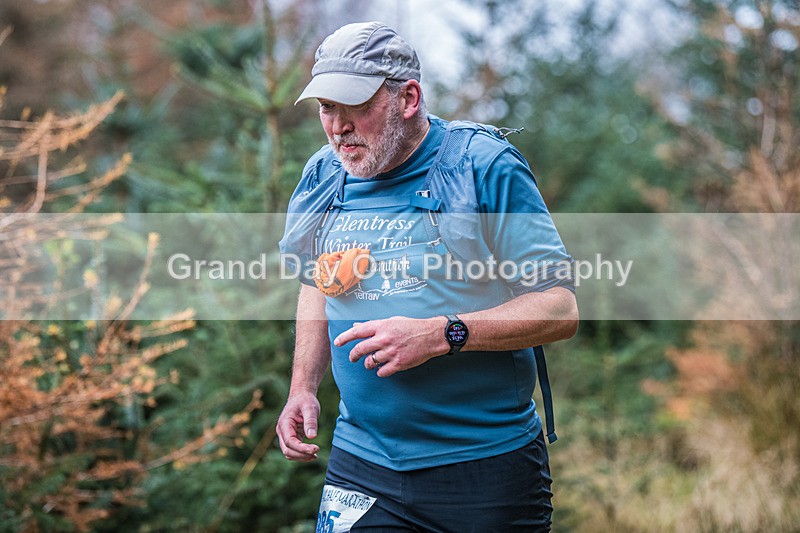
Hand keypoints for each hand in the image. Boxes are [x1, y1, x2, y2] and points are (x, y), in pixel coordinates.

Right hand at [276, 391, 320, 461]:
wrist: (301, 396)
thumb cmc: (305, 400)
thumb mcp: (310, 408)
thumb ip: (311, 421)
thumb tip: (312, 436)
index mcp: (284, 424)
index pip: (290, 442)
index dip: (302, 449)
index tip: (316, 449)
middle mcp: (282, 431)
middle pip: (287, 451)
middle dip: (301, 455)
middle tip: (316, 453)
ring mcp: (285, 435)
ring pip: (289, 453)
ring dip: (301, 457)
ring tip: (315, 456)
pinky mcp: (291, 437)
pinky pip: (293, 450)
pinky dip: (302, 454)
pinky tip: (312, 454)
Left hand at [334, 316, 448, 377]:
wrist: (431, 335)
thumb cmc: (411, 326)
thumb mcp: (391, 321)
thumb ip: (373, 325)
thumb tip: (356, 327)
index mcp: (382, 326)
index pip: (357, 332)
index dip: (344, 337)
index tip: (337, 342)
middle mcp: (384, 339)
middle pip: (360, 349)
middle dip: (353, 355)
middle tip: (353, 358)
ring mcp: (391, 352)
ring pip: (370, 362)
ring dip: (368, 364)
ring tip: (371, 362)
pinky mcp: (399, 363)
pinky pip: (382, 372)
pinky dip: (380, 372)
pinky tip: (383, 368)